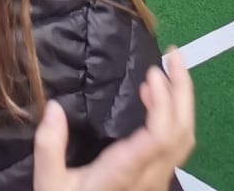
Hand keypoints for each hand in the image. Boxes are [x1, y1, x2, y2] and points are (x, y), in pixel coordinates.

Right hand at [34, 53, 193, 190]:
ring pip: (184, 141)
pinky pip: (176, 146)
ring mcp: (156, 182)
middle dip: (184, 91)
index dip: (164, 104)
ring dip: (182, 102)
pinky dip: (174, 116)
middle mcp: (149, 178)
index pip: (160, 138)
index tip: (153, 74)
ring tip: (168, 70)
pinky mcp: (155, 182)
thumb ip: (49, 147)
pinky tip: (157, 100)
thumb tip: (54, 109)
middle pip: (182, 134)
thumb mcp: (50, 185)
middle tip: (174, 55)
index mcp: (125, 174)